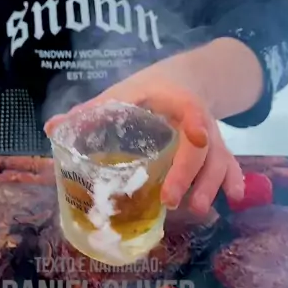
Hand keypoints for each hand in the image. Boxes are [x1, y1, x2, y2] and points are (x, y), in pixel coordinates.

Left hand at [44, 71, 244, 215]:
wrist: (187, 78)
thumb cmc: (148, 89)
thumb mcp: (123, 93)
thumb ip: (91, 112)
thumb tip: (52, 127)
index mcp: (174, 101)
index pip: (189, 109)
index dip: (194, 123)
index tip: (197, 138)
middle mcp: (199, 119)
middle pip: (202, 146)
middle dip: (189, 173)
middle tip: (170, 200)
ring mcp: (212, 136)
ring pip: (220, 159)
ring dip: (212, 184)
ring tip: (198, 209)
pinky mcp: (218, 150)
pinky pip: (231, 165)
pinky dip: (235, 181)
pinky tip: (235, 199)